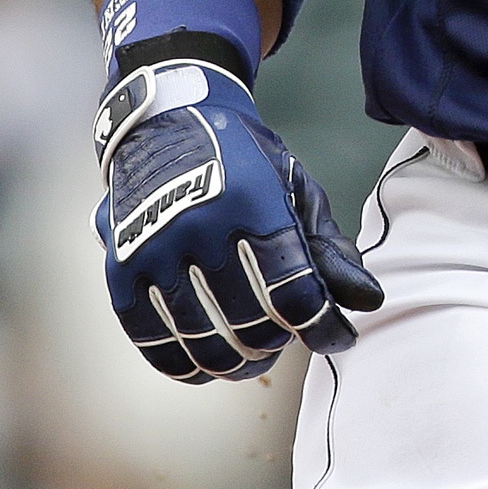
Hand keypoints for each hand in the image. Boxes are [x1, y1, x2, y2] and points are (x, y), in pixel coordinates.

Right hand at [94, 61, 383, 382]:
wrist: (164, 122)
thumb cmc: (243, 159)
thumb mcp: (296, 189)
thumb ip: (329, 249)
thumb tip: (367, 302)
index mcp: (252, 200)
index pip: (292, 288)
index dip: (322, 325)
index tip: (339, 338)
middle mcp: (198, 225)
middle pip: (248, 321)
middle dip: (278, 342)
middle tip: (287, 339)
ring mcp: (153, 249)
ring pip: (201, 337)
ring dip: (235, 360)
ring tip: (253, 357)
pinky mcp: (120, 268)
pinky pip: (150, 338)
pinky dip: (181, 362)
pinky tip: (203, 366)